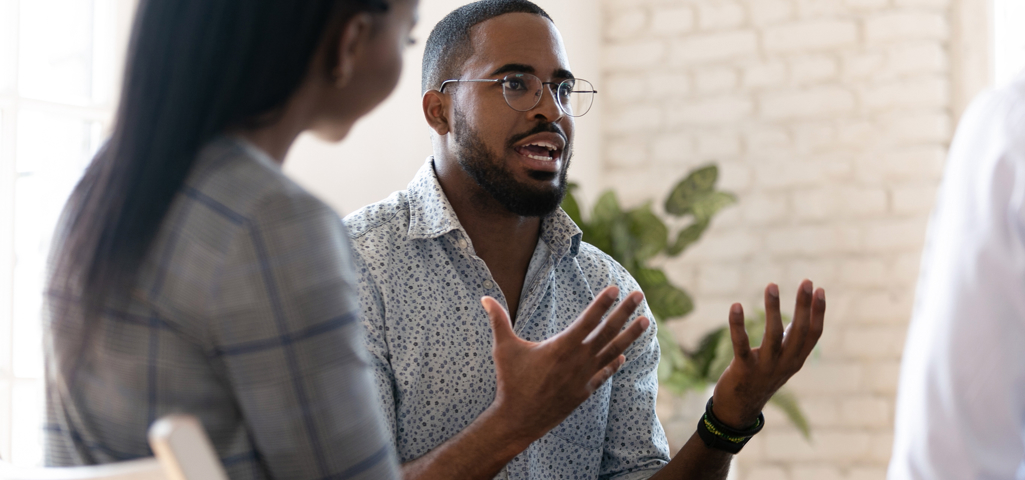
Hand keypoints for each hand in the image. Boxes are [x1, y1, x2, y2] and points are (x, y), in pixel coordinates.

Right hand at [481, 286, 649, 440]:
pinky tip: (622, 356)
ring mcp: (584, 377)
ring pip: (613, 351)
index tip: (616, 288)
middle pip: (607, 331)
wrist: (518, 419)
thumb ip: (498, 320)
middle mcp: (578, 360)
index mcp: (562, 346)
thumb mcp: (504, 348)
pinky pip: (604, 374)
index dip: (603, 303)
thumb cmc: (510, 381)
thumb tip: (484, 298)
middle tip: (639, 295)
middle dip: (625, 312)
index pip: (588, 319)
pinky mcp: (584, 391)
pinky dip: (614, 363)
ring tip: (646, 321)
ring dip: (630, 336)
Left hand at [711, 280, 825, 427]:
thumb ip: (790, 342)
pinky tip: (736, 305)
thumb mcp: (781, 362)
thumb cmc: (761, 378)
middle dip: (804, 306)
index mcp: (796, 360)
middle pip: (798, 332)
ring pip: (773, 336)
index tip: (819, 289)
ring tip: (772, 285)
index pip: (813, 334)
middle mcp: (785, 364)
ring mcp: (765, 368)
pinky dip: (738, 325)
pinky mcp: (744, 369)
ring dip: (773, 309)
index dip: (818, 312)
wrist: (739, 409)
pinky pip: (741, 344)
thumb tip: (797, 317)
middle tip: (806, 281)